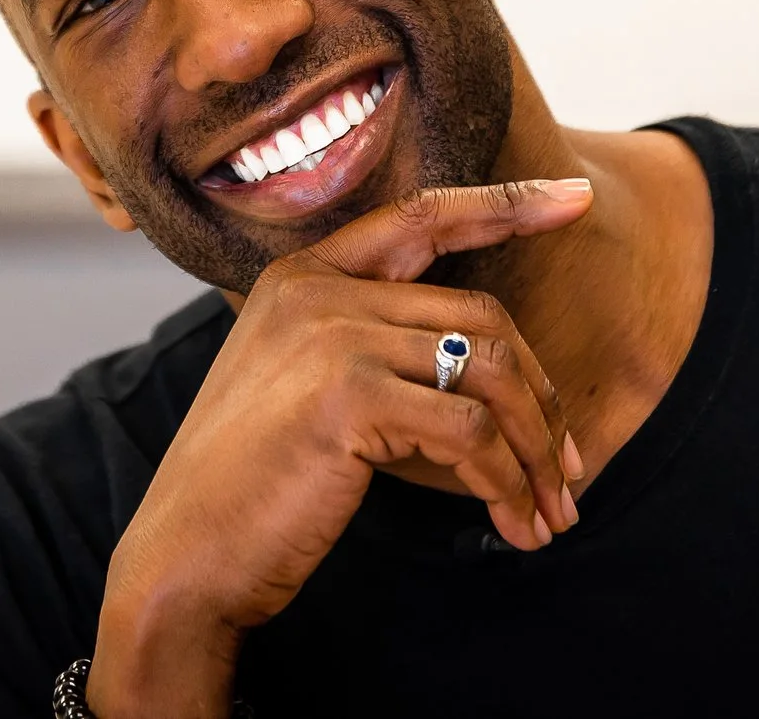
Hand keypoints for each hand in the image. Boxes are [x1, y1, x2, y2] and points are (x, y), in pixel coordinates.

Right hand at [85, 177, 594, 718]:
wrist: (185, 558)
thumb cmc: (252, 488)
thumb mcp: (305, 391)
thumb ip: (370, 351)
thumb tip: (484, 368)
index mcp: (301, 276)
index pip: (422, 217)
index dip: (504, 204)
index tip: (574, 199)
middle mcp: (316, 290)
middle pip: (482, 317)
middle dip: (543, 400)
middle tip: (571, 469)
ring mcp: (331, 337)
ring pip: (490, 372)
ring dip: (538, 450)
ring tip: (553, 511)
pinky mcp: (349, 397)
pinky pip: (469, 432)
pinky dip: (507, 481)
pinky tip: (512, 522)